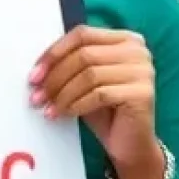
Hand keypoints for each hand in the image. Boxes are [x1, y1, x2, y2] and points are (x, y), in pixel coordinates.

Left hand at [33, 26, 158, 178]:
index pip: (83, 34)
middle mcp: (138, 51)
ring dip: (62, 94)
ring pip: (90, 75)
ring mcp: (143, 71)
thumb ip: (72, 65)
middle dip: (55, 77)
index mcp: (125, 39)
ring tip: (48, 109)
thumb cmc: (106, 110)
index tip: (35, 74)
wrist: (131, 144)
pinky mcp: (142, 93)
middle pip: (85, 54)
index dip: (55, 52)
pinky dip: (76, 105)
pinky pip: (99, 94)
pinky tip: (65, 115)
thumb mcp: (87, 81)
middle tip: (37, 96)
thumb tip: (38, 69)